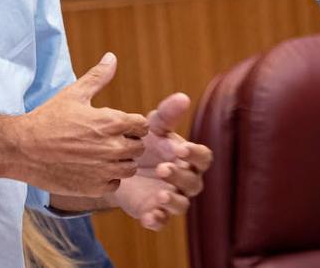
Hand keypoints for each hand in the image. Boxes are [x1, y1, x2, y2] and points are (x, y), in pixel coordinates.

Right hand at [14, 53, 148, 196]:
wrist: (23, 148)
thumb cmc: (48, 118)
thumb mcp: (74, 94)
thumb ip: (98, 77)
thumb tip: (111, 57)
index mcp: (111, 122)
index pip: (143, 126)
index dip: (133, 124)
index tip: (119, 125)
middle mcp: (113, 148)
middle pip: (139, 148)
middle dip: (128, 142)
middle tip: (108, 140)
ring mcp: (104, 170)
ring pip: (129, 168)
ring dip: (120, 161)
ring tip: (101, 155)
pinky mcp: (94, 187)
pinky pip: (115, 184)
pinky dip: (107, 178)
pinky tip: (92, 169)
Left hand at [114, 92, 213, 229]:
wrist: (115, 162)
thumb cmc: (143, 141)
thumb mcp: (153, 126)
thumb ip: (167, 114)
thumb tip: (183, 97)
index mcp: (189, 158)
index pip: (203, 158)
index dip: (195, 154)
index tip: (181, 148)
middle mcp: (185, 180)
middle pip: (193, 182)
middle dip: (179, 176)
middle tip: (162, 168)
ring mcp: (171, 198)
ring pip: (181, 205)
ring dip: (172, 202)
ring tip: (160, 195)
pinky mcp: (154, 213)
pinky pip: (160, 221)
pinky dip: (156, 220)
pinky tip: (148, 217)